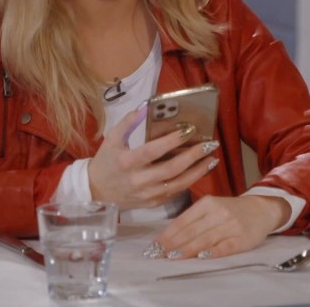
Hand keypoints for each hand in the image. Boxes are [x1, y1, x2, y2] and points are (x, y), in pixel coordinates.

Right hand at [88, 104, 219, 209]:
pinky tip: (201, 170)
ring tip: (212, 158)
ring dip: (198, 171)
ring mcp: (146, 194)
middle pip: (171, 169)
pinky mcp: (153, 203)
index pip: (153, 151)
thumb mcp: (112, 138)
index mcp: (126, 162)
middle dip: (193, 156)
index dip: (172, 141)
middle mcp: (137, 180)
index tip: (189, 129)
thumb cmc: (107, 160)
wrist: (97, 191)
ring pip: (177, 184)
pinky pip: (175, 192)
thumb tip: (146, 107)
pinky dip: (190, 181)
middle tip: (209, 144)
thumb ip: (128, 122)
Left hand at [147, 195, 290, 258]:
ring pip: (205, 239)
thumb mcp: (211, 207)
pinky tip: (201, 257)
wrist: (261, 209)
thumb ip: (192, 219)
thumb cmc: (231, 210)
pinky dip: (212, 252)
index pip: (183, 220)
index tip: (154, 246)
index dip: (168, 234)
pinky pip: (225, 247)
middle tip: (157, 255)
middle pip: (191, 231)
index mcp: (207, 202)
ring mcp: (231, 225)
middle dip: (172, 244)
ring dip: (187, 250)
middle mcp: (218, 212)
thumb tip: (168, 237)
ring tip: (172, 258)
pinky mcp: (242, 238)